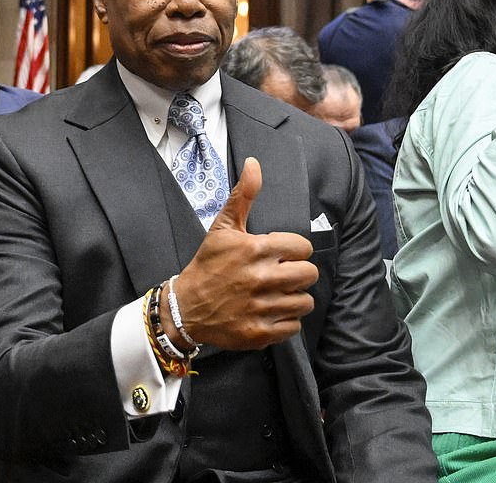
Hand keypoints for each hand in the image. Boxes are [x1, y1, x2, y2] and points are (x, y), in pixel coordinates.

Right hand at [161, 157, 316, 351]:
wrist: (186, 306)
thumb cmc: (208, 264)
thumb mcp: (223, 227)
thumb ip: (243, 195)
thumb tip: (254, 163)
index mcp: (255, 249)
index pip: (302, 247)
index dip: (293, 250)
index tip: (279, 254)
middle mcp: (261, 278)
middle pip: (309, 274)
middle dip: (298, 272)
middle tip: (282, 274)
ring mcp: (261, 307)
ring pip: (304, 302)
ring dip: (294, 297)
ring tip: (277, 294)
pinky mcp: (259, 333)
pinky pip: (293, 327)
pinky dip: (286, 321)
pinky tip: (270, 311)